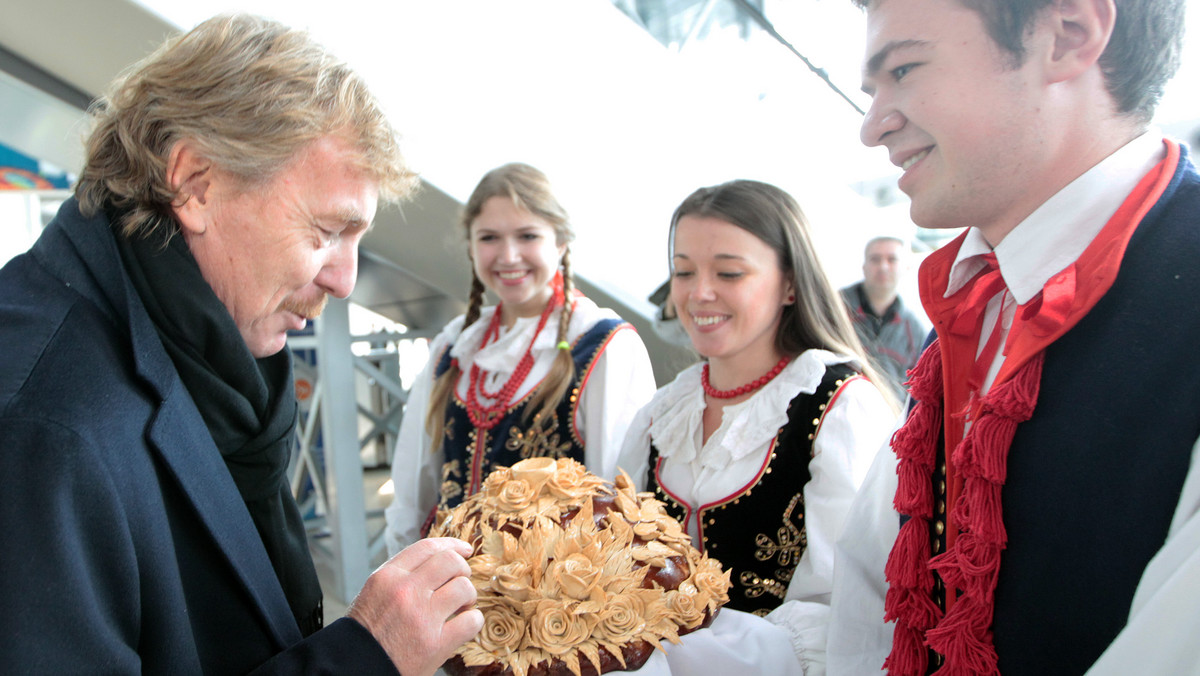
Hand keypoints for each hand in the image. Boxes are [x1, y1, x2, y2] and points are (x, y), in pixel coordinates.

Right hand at [347, 537, 482, 675]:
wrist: (357, 668)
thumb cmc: (367, 633)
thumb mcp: (374, 593)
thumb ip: (401, 575)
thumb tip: (435, 561)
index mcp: (387, 577)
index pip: (428, 547)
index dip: (452, 545)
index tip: (464, 549)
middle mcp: (405, 591)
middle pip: (450, 561)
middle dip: (463, 569)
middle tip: (462, 581)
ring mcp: (421, 617)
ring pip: (464, 588)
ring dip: (469, 596)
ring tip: (461, 606)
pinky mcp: (435, 644)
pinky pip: (470, 621)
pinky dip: (473, 621)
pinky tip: (464, 624)